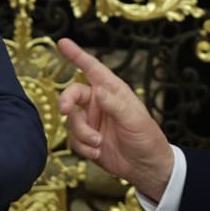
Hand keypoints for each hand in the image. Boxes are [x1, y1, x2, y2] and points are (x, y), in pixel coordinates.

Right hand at [57, 37, 174, 200]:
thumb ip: (115, 105)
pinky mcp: (86, 140)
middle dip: (66, 102)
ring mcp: (91, 122)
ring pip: (71, 121)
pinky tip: (98, 153)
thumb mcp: (135, 120)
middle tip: (66, 111)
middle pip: (72, 94)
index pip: (92, 69)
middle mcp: (99, 103)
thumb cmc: (147, 139)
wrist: (146, 168)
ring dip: (82, 134)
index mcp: (113, 92)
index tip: (62, 43)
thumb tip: (98, 90)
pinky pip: (73, 140)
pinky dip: (83, 148)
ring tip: (99, 144)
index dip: (77, 55)